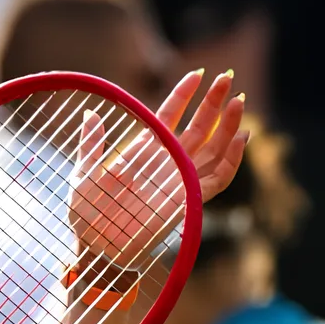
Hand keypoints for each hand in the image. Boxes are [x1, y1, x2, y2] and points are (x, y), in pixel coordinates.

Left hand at [69, 70, 248, 267]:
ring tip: (239, 102)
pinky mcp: (188, 201)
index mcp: (142, 153)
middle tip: (227, 78)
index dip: (183, 95)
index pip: (169, 117)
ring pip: (213, 149)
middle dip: (213, 103)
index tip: (196, 74)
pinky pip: (217, 179)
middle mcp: (165, 164)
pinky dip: (232, 160)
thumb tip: (90, 113)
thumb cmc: (87, 216)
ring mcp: (179, 182)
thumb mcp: (84, 175)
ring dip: (228, 126)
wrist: (95, 249)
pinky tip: (240, 139)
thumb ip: (91, 145)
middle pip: (197, 128)